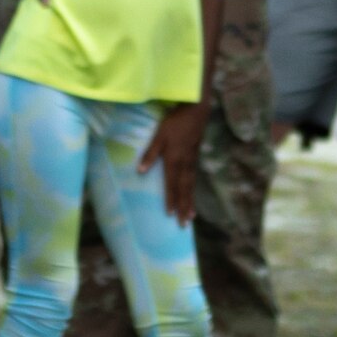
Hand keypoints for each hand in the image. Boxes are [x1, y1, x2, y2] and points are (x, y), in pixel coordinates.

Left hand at [138, 102, 210, 224]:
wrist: (196, 111)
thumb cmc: (174, 122)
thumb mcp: (159, 135)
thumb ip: (150, 153)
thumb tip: (140, 171)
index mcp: (173, 160)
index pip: (171, 184)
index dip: (171, 200)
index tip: (170, 215)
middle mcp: (184, 164)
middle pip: (184, 189)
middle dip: (183, 207)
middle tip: (184, 224)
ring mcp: (192, 161)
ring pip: (191, 186)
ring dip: (190, 202)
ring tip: (191, 217)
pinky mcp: (195, 157)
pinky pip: (194, 179)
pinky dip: (193, 190)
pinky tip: (192, 195)